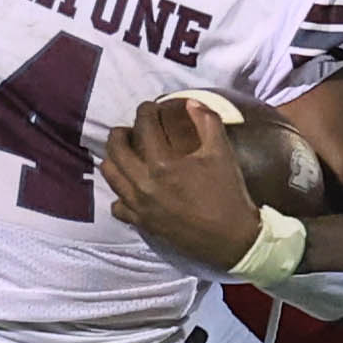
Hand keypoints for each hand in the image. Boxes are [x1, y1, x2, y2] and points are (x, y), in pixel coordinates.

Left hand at [104, 95, 261, 269]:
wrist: (232, 240)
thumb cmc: (228, 195)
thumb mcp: (222, 153)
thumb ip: (207, 121)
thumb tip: (191, 102)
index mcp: (162, 165)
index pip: (144, 127)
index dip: (146, 111)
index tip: (150, 107)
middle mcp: (143, 185)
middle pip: (116, 149)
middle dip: (120, 132)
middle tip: (130, 128)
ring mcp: (139, 206)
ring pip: (110, 176)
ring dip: (113, 159)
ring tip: (124, 153)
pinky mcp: (142, 224)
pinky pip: (117, 206)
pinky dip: (119, 194)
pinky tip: (130, 188)